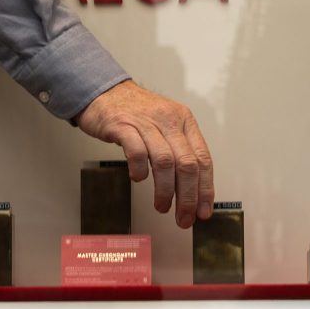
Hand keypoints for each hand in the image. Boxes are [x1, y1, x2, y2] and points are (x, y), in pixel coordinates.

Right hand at [76, 81, 213, 228]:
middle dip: (188, 196)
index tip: (203, 211)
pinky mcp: (123, 125)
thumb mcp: (166, 126)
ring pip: (165, 162)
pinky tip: (138, 179)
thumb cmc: (136, 114)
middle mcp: (170, 120)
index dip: (205, 189)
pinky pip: (137, 152)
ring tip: (162, 206)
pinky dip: (140, 170)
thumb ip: (179, 150)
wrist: (104, 90)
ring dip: (165, 190)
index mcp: (185, 122)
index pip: (203, 159)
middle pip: (187, 164)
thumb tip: (192, 189)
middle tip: (184, 218)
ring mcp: (146, 122)